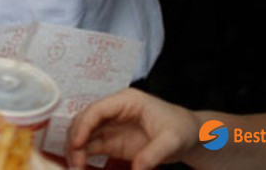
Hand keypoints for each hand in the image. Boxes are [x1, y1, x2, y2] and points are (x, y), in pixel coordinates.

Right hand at [65, 88, 200, 169]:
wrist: (190, 136)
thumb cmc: (182, 129)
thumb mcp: (172, 141)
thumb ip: (153, 154)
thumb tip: (137, 169)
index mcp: (126, 101)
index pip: (97, 109)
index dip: (84, 125)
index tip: (77, 144)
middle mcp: (114, 111)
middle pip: (85, 121)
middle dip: (75, 140)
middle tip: (75, 163)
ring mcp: (111, 126)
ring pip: (84, 135)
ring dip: (76, 150)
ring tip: (75, 167)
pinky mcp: (112, 142)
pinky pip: (91, 147)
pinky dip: (83, 156)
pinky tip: (80, 166)